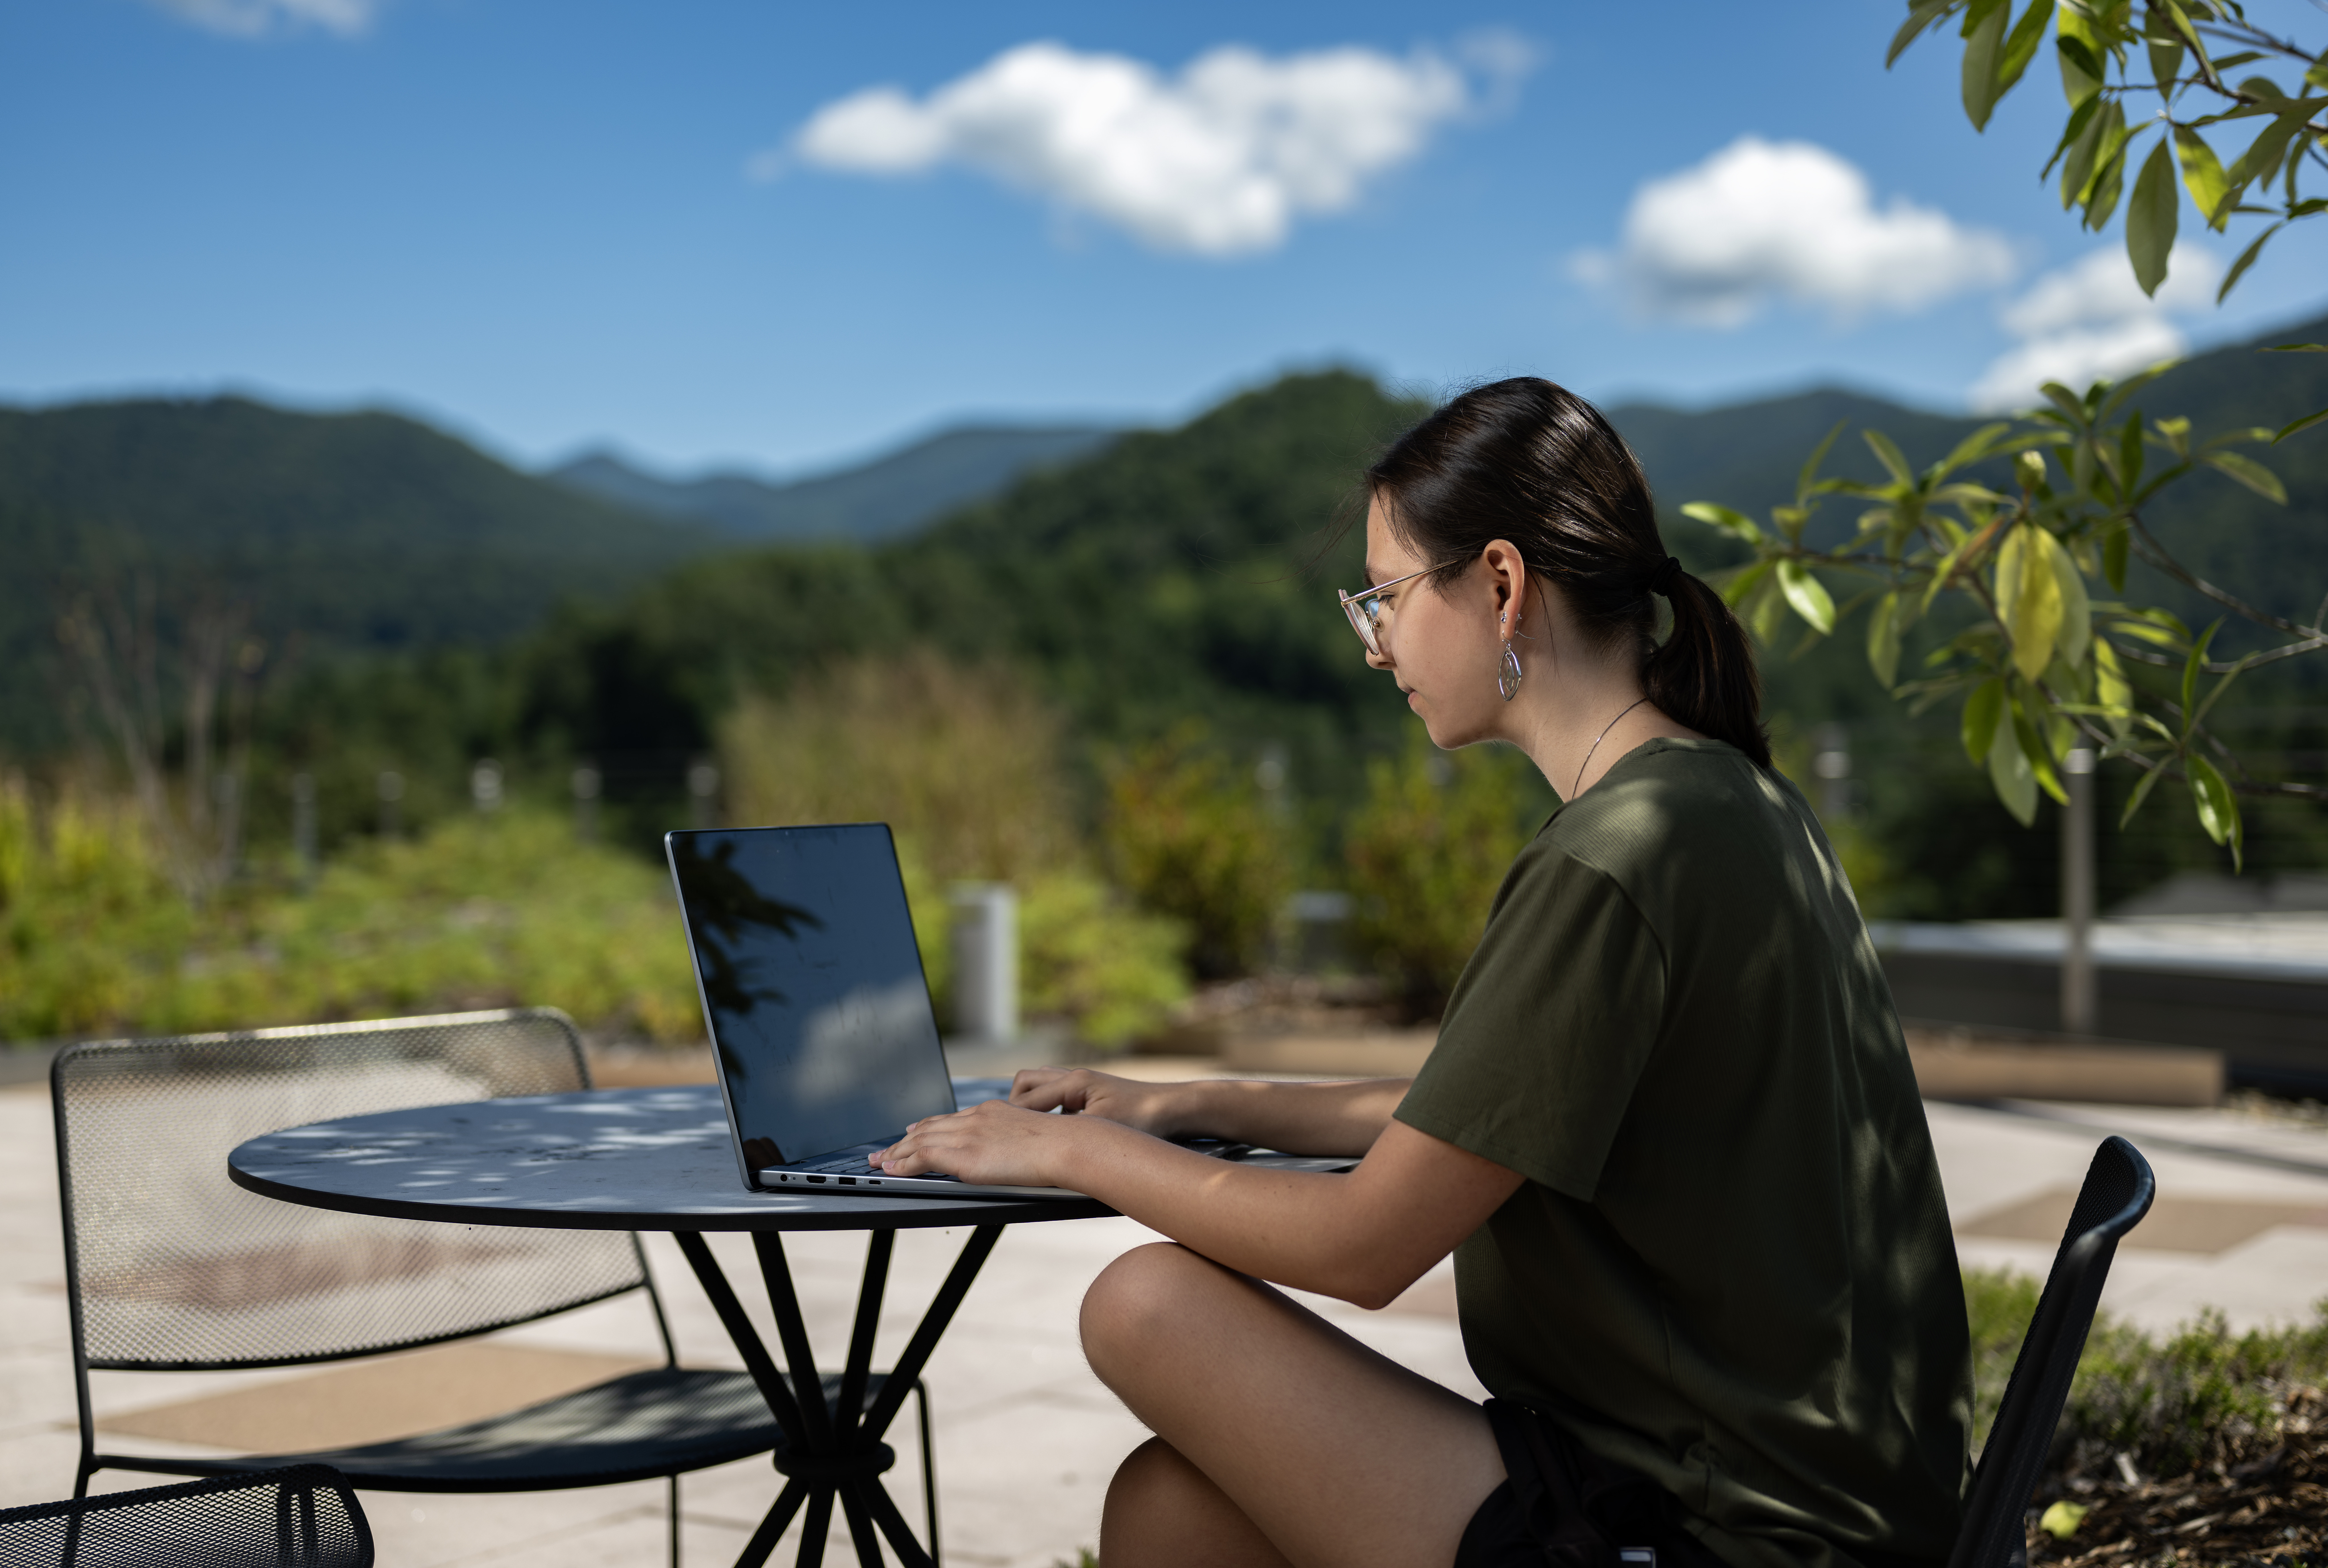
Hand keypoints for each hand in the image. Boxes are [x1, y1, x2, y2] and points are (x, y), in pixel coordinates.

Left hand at [873, 1098, 1091, 1187]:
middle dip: (903, 1141)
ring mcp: (968, 1134)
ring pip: (920, 1141)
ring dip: (896, 1153)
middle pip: (929, 1128)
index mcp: (992, 1111)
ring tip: (879, 1162)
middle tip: (885, 1150)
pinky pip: (923, 1157)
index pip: (951, 1118)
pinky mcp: (964, 1154)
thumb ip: (1014, 1140)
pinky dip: (904, 1163)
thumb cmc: (1063, 1145)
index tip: (912, 1131)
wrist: (1068, 1144)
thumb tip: (1012, 1152)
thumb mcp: (1033, 1135)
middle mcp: (975, 1118)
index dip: (927, 1127)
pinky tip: (892, 1170)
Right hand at [1007, 1067, 1199, 1136]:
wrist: (1175, 1108)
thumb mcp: (1103, 1128)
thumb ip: (1067, 1130)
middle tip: (1015, 1131)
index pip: (1028, 1099)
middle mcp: (1076, 1078)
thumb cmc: (1144, 1118)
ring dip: (1031, 1104)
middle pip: (1027, 1082)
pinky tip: (1058, 1131)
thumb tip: (1039, 1137)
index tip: (999, 1136)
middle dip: (1015, 1105)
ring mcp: (1084, 1083)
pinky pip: (1058, 1095)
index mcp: (1075, 1083)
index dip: (1012, 1118)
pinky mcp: (1092, 1093)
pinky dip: (1049, 1108)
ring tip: (1031, 1130)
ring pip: (1042, 1084)